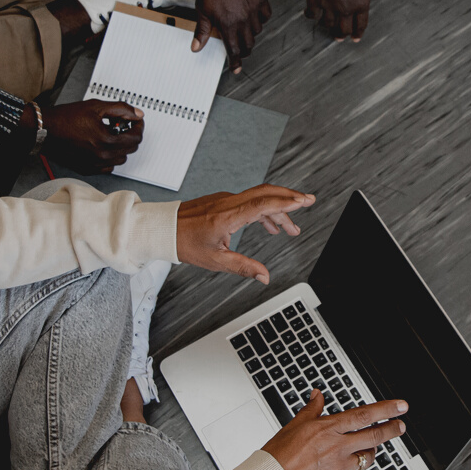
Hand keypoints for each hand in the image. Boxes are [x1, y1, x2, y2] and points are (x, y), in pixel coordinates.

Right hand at [45, 100, 142, 171]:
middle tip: (122, 124)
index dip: (138, 126)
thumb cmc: (65, 118)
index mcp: (106, 141)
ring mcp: (95, 165)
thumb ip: (121, 110)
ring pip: (121, 158)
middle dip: (130, 134)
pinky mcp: (87, 169)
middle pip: (131, 148)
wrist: (45, 130)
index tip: (135, 120)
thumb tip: (137, 114)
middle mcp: (102, 156)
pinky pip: (108, 167)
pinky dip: (110, 157)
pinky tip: (102, 145)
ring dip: (121, 146)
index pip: (136, 138)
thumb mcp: (96, 106)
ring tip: (110, 133)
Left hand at [175, 184, 315, 283]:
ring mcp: (225, 199)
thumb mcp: (216, 261)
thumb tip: (264, 277)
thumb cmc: (184, 243)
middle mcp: (229, 202)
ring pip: (258, 197)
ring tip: (290, 228)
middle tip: (308, 201)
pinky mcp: (222, 201)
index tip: (303, 202)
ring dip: (277, 209)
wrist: (162, 228)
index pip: (262, 204)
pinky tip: (268, 224)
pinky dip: (263, 210)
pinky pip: (249, 200)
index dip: (285, 202)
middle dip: (289, 197)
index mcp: (228, 216)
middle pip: (266, 192)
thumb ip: (243, 267)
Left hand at [195, 0, 271, 72]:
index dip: (235, 62)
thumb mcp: (202, 9)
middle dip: (243, 49)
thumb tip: (196, 47)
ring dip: (250, 33)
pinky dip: (261, 18)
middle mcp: (243, 19)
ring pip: (257, 30)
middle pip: (248, 44)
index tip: (236, 68)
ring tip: (242, 28)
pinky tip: (253, 15)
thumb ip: (202, 30)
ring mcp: (254, 9)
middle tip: (239, 49)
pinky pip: (266, 15)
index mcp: (228, 24)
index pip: (234, 50)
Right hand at [262, 390, 408, 469]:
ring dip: (371, 453)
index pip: (364, 414)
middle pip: (374, 435)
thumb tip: (318, 395)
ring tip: (369, 450)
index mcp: (327, 429)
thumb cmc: (277, 456)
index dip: (386, 409)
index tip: (400, 406)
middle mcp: (337, 447)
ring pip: (368, 457)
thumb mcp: (293, 425)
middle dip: (392, 429)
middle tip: (401, 426)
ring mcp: (339, 468)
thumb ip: (311, 410)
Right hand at [306, 0, 372, 40]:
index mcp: (361, 3)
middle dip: (342, 35)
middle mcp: (346, 8)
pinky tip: (310, 14)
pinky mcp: (315, 2)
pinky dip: (311, 16)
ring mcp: (330, 7)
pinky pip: (313, 15)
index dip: (357, 33)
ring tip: (326, 25)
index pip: (361, 24)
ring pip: (328, 24)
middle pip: (344, 29)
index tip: (355, 38)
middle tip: (339, 37)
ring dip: (327, 26)